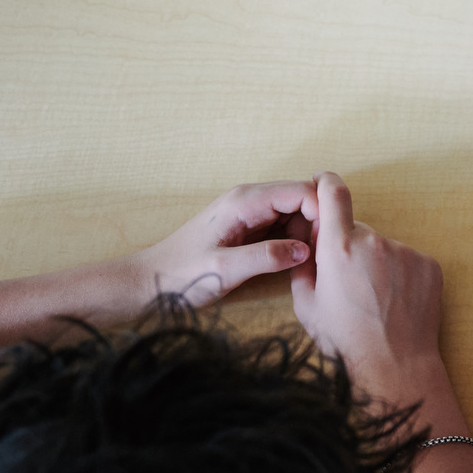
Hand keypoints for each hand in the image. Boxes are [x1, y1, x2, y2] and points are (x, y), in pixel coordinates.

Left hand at [132, 181, 314, 306]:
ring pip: (297, 213)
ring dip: (307, 234)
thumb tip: (305, 250)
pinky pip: (285, 226)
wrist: (149, 281)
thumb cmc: (180, 274)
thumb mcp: (223, 270)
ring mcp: (251, 212)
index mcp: (244, 201)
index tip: (323, 244)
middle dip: (317, 224)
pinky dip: (295, 241)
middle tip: (318, 257)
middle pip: (304, 199)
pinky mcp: (251, 226)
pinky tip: (293, 262)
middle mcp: (250, 199)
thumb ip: (265, 258)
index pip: (302, 191)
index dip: (320, 214)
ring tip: (306, 263)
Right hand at [287, 172, 445, 388]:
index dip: (326, 183)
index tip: (323, 180)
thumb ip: (304, 264)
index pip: (333, 194)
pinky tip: (395, 301)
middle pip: (357, 231)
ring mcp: (406, 252)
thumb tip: (308, 240)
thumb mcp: (306, 304)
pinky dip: (401, 274)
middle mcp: (374, 242)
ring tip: (375, 300)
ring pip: (384, 248)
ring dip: (377, 263)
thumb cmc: (345, 340)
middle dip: (350, 248)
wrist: (395, 365)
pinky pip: (408, 261)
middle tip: (349, 284)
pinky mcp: (429, 265)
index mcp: (338, 248)